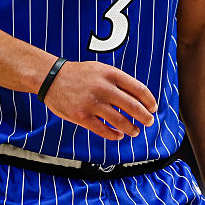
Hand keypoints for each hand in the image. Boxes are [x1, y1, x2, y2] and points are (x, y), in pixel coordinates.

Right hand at [42, 60, 157, 139]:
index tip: (153, 108)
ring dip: (131, 128)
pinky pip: (102, 129)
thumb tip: (140, 98)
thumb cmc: (80, 74)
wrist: (51, 77)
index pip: (139, 89)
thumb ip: (119, 82)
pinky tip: (119, 135)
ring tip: (135, 131)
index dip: (149, 101)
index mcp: (111, 74)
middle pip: (133, 106)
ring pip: (120, 120)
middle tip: (149, 122)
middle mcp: (103, 88)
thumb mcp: (101, 70)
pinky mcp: (81, 116)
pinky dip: (114, 134)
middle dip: (144, 117)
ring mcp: (92, 103)